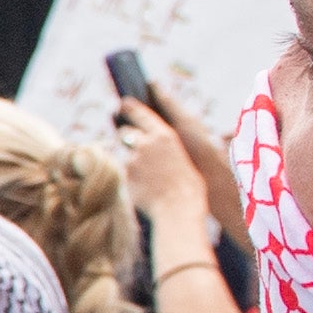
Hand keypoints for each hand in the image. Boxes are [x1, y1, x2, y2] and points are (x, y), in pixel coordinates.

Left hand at [110, 93, 213, 242]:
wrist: (178, 209)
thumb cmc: (189, 188)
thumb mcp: (182, 159)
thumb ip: (165, 149)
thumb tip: (158, 148)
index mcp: (164, 135)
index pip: (140, 114)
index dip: (130, 108)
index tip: (123, 104)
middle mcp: (145, 143)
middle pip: (125, 133)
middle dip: (127, 139)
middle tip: (133, 148)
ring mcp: (132, 159)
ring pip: (124, 156)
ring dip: (131, 162)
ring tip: (148, 178)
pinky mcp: (124, 176)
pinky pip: (124, 174)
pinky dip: (130, 179)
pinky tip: (143, 189)